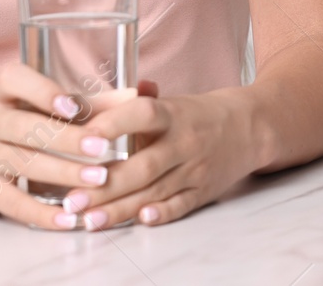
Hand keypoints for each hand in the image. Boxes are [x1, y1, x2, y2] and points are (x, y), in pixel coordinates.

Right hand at [0, 61, 120, 229]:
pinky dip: (42, 213)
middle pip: (25, 126)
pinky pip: (12, 202)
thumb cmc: (16, 123)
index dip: (43, 91)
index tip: (73, 106)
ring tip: (98, 179)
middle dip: (66, 138)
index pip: (14, 79)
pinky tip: (69, 218)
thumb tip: (135, 95)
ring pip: (22, 163)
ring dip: (63, 173)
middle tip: (103, 148)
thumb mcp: (41, 107)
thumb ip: (88, 102)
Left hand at [60, 80, 261, 229]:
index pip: (142, 114)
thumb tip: (74, 103)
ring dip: (121, 207)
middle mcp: (185, 141)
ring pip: (156, 190)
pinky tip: (140, 220)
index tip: (84, 137)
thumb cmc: (197, 115)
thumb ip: (123, 105)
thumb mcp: (167, 102)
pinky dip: (161, 214)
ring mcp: (196, 168)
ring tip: (89, 219)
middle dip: (106, 185)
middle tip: (72, 199)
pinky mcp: (203, 190)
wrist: (250, 127)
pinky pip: (181, 205)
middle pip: (144, 165)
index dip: (113, 124)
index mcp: (172, 113)